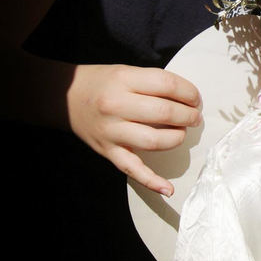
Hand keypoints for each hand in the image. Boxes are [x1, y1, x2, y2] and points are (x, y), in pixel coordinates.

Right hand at [66, 64, 201, 194]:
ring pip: (154, 141)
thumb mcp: (125, 71)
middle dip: (188, 115)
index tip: (195, 98)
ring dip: (177, 138)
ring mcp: (112, 131)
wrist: (65, 97)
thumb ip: (153, 82)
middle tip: (194, 116)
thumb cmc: (101, 83)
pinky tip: (169, 189)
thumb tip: (188, 98)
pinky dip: (152, 181)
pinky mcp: (108, 151)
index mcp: (124, 80)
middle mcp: (116, 106)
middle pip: (164, 113)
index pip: (167, 85)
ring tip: (182, 132)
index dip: (189, 92)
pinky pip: (132, 169)